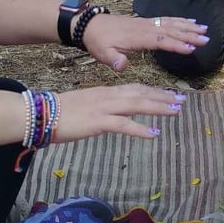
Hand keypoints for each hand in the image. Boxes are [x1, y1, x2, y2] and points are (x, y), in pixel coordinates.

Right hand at [52, 84, 186, 141]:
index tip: (170, 94)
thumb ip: (103, 108)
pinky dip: (140, 128)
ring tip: (176, 111)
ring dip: (158, 107)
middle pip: (141, 94)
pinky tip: (154, 133)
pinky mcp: (98, 122)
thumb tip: (115, 115)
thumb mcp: (87, 106)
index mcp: (105, 92)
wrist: (41, 113)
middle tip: (182, 100)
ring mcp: (104, 108)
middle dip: (162, 97)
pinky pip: (124, 125)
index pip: (135, 89)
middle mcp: (108, 96)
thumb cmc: (61, 112)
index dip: (154, 91)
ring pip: (137, 104)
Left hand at [79, 13, 208, 71]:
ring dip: (188, 26)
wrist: (91, 25)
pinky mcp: (146, 22)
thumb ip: (113, 59)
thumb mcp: (102, 53)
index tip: (191, 49)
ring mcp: (146, 23)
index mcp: (137, 37)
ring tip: (204, 29)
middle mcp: (145, 28)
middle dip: (189, 34)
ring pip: (171, 23)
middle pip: (171, 30)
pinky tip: (190, 21)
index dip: (176, 45)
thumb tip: (122, 66)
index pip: (161, 41)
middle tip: (206, 39)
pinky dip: (179, 20)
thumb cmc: (98, 42)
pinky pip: (166, 19)